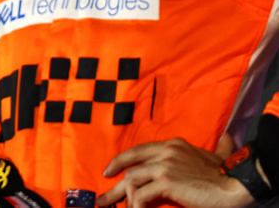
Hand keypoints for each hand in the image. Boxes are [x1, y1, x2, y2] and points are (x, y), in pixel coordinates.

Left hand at [98, 136, 252, 207]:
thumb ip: (216, 148)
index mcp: (172, 145)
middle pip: (130, 166)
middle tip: (103, 199)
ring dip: (124, 198)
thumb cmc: (227, 174)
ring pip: (132, 181)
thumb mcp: (215, 157)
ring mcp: (164, 165)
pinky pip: (141, 194)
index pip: (138, 151)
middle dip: (113, 185)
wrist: (236, 184)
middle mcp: (165, 151)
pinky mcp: (166, 181)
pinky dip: (137, 205)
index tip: (109, 172)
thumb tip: (227, 138)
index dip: (121, 161)